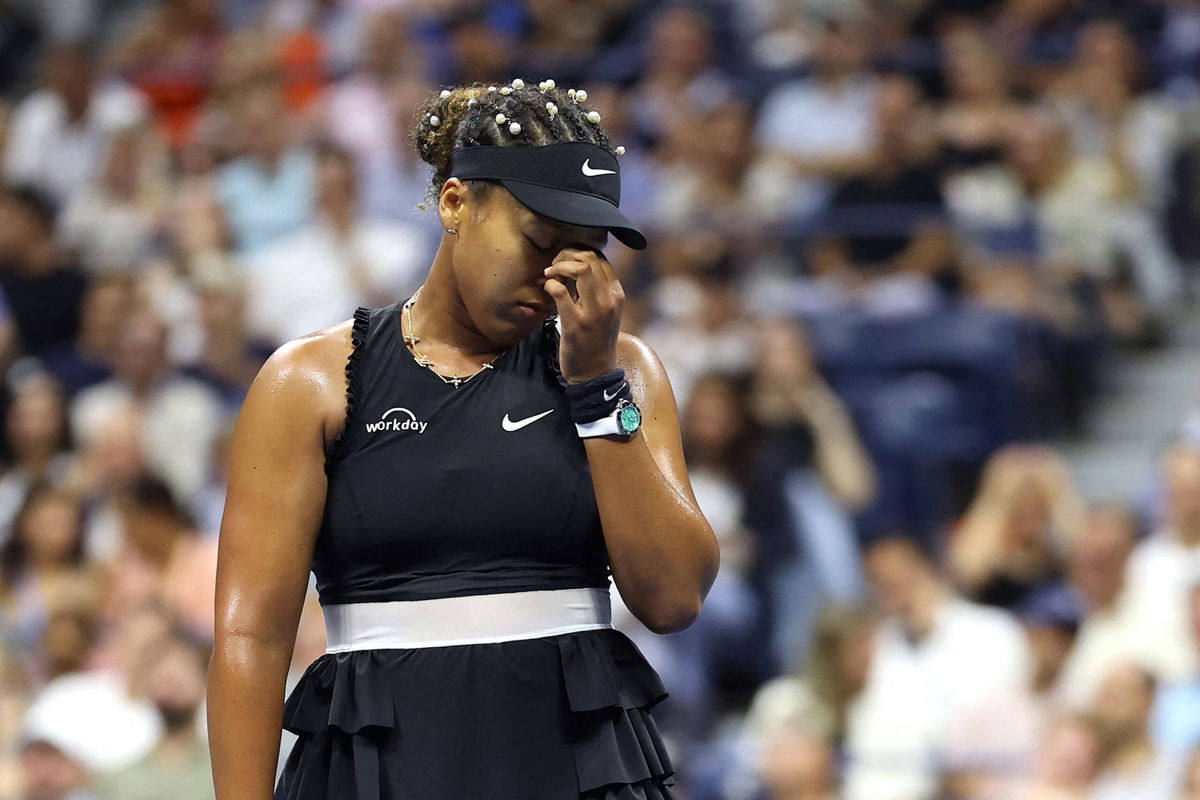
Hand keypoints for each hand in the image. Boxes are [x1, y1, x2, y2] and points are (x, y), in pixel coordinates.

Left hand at [543, 248, 623, 382]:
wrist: (595, 373)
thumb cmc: (596, 340)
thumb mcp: (606, 312)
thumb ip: (597, 289)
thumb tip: (577, 265)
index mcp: (617, 294)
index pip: (600, 257)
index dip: (578, 253)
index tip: (564, 262)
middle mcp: (609, 300)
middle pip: (589, 257)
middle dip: (566, 254)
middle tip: (554, 266)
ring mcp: (594, 312)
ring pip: (580, 269)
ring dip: (559, 266)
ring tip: (550, 274)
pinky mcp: (575, 324)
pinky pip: (560, 292)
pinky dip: (551, 284)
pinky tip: (548, 289)